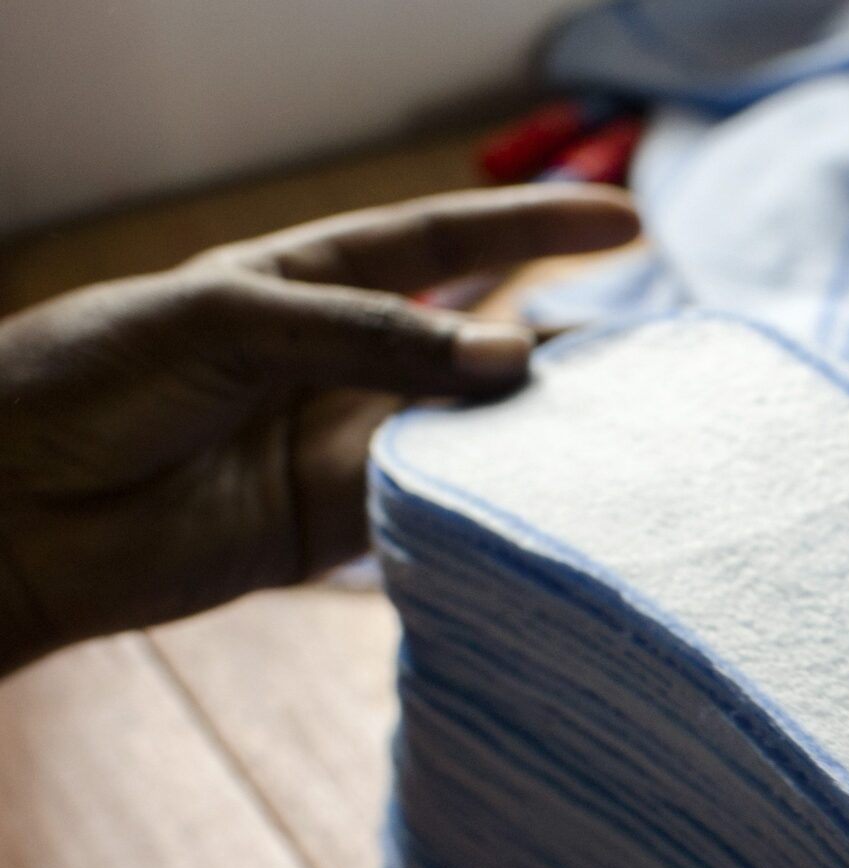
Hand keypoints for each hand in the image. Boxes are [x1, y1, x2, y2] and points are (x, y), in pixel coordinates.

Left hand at [0, 186, 639, 675]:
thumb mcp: (228, 325)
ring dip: (532, 434)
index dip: (529, 229)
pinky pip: (434, 509)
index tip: (620, 222)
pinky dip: (489, 506)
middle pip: (472, 346)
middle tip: (650, 358)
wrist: (8, 510)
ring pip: (465, 432)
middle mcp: (336, 361)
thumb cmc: (89, 382)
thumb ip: (375, 339)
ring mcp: (338, 446)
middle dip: (556, 344)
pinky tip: (545, 501)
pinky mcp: (334, 530)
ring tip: (619, 433)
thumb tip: (513, 359)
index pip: (440, 244)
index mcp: (302, 283)